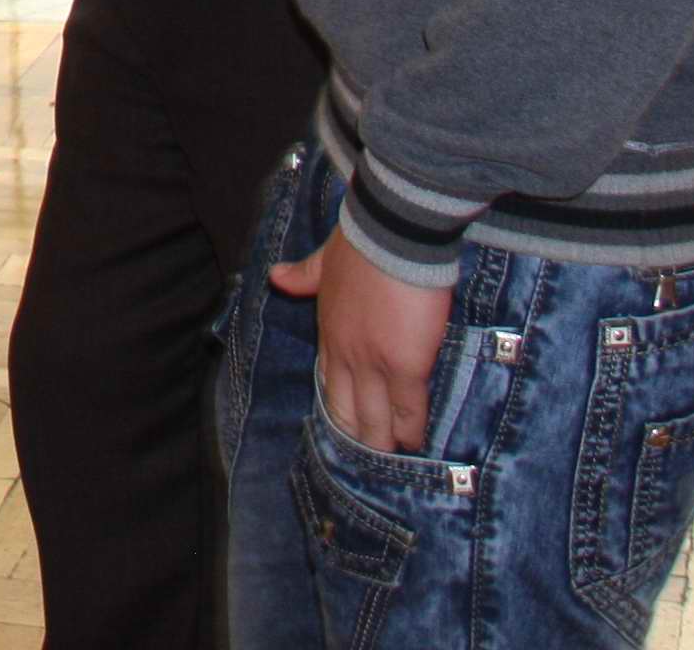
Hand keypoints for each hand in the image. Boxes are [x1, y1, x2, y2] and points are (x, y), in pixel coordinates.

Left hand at [269, 224, 452, 454]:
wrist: (391, 233)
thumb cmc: (363, 242)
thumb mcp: (325, 259)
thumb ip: (304, 274)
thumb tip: (277, 276)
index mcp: (329, 330)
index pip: (327, 379)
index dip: (336, 405)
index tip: (341, 425)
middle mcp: (346, 353)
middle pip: (346, 408)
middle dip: (357, 435)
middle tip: (365, 457)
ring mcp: (374, 363)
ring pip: (376, 417)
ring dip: (383, 442)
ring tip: (389, 461)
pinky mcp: (405, 365)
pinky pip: (408, 410)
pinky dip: (412, 430)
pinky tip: (416, 445)